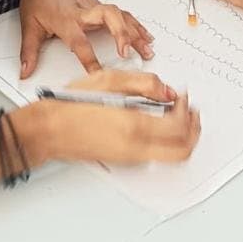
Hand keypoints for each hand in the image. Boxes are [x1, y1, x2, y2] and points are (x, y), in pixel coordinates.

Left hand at [18, 0, 153, 76]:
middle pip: (109, 17)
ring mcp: (94, 7)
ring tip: (147, 50)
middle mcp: (83, 12)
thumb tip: (24, 72)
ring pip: (120, 15)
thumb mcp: (29, 25)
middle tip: (127, 53)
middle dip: (121, 34)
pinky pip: (122, 15)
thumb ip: (29, 52)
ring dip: (135, 32)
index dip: (89, 59)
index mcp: (66, 20)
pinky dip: (136, 25)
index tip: (98, 74)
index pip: (80, 42)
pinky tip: (145, 36)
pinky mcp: (100, 5)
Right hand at [40, 68, 199, 166]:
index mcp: (134, 125)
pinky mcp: (124, 161)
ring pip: (172, 156)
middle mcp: (135, 147)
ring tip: (177, 115)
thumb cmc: (70, 105)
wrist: (48, 130)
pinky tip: (158, 123)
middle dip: (194, 130)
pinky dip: (166, 142)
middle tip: (191, 111)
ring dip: (182, 136)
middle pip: (183, 150)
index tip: (183, 96)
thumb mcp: (108, 80)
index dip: (188, 109)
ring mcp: (130, 158)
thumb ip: (144, 83)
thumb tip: (167, 90)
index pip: (180, 126)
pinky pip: (156, 155)